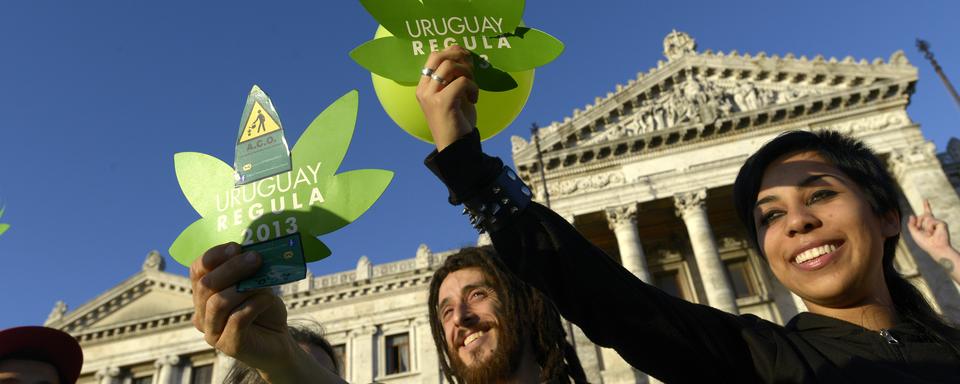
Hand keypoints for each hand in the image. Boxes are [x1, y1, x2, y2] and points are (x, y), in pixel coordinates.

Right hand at [190, 243, 291, 372]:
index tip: (236, 247)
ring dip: (242, 287)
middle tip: (255, 258)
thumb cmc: (264, 310)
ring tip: (262, 281)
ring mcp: (212, 332)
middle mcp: (202, 314)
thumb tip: (250, 252)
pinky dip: (254, 305)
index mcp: (204, 295)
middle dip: (232, 268)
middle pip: (206, 285)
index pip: (197, 271)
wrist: (278, 342)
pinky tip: (268, 300)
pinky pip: (236, 319)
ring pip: (217, 303)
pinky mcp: (228, 345)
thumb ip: (248, 272)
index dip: (214, 256)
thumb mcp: (256, 285)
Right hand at [415, 45, 478, 150]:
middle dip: (458, 56)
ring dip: (468, 73)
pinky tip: (474, 99)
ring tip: (472, 87)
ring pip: (451, 66)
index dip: (451, 51)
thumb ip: (455, 77)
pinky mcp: (442, 102)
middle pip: (439, 56)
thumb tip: (464, 55)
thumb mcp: (455, 95)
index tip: (466, 58)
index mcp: (424, 87)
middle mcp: (424, 90)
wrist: (456, 147)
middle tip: (471, 67)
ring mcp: (431, 96)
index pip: (433, 56)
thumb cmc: (456, 122)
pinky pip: (462, 82)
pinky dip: (473, 87)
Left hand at [907, 199, 952, 255]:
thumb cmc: (925, 243)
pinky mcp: (942, 223)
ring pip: (926, 218)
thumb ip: (911, 225)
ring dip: (925, 227)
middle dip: (920, 223)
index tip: (925, 200)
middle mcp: (933, 222)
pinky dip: (929, 228)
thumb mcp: (914, 234)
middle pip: (922, 216)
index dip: (926, 207)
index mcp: (927, 225)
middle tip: (925, 233)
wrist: (935, 248)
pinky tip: (933, 233)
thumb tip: (912, 215)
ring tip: (930, 234)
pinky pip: (931, 221)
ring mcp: (937, 222)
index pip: (926, 214)